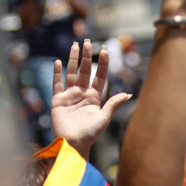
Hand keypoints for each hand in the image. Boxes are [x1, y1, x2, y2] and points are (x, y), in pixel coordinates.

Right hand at [51, 40, 130, 159]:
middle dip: (87, 57)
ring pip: (71, 73)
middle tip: (89, 42)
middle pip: (85, 71)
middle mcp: (82, 94)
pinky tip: (58, 61)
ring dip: (73, 60)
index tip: (105, 50)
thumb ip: (113, 104)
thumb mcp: (104, 118)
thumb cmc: (90, 134)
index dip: (103, 64)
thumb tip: (128, 93)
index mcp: (94, 98)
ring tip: (75, 45)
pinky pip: (57, 84)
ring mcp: (69, 96)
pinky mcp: (57, 100)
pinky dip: (57, 73)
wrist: (73, 144)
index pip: (99, 76)